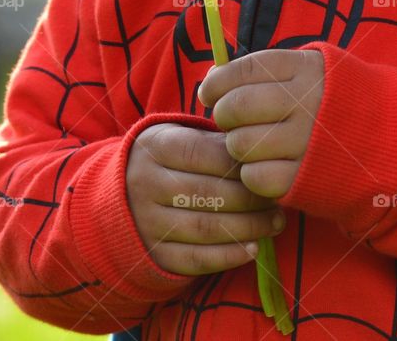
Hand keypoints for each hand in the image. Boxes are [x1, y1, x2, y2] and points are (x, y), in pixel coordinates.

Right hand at [126, 122, 285, 275]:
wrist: (118, 195)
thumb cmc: (164, 161)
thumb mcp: (177, 138)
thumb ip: (212, 141)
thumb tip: (257, 156)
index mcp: (154, 148)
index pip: (204, 155)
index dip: (241, 166)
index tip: (266, 173)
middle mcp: (144, 183)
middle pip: (208, 194)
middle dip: (252, 201)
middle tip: (278, 204)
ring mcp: (146, 220)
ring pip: (206, 228)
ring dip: (248, 228)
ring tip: (273, 224)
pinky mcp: (152, 252)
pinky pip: (196, 259)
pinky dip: (229, 256)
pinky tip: (251, 248)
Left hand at [198, 49, 324, 198]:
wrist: (393, 141)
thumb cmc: (332, 103)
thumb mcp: (307, 73)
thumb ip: (262, 73)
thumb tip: (210, 81)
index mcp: (305, 69)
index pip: (243, 70)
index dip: (216, 83)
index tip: (208, 93)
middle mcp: (307, 102)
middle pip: (236, 107)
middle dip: (223, 115)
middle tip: (231, 122)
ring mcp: (309, 141)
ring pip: (240, 143)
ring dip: (237, 146)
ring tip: (254, 144)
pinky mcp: (308, 177)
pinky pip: (255, 176)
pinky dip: (252, 174)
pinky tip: (266, 166)